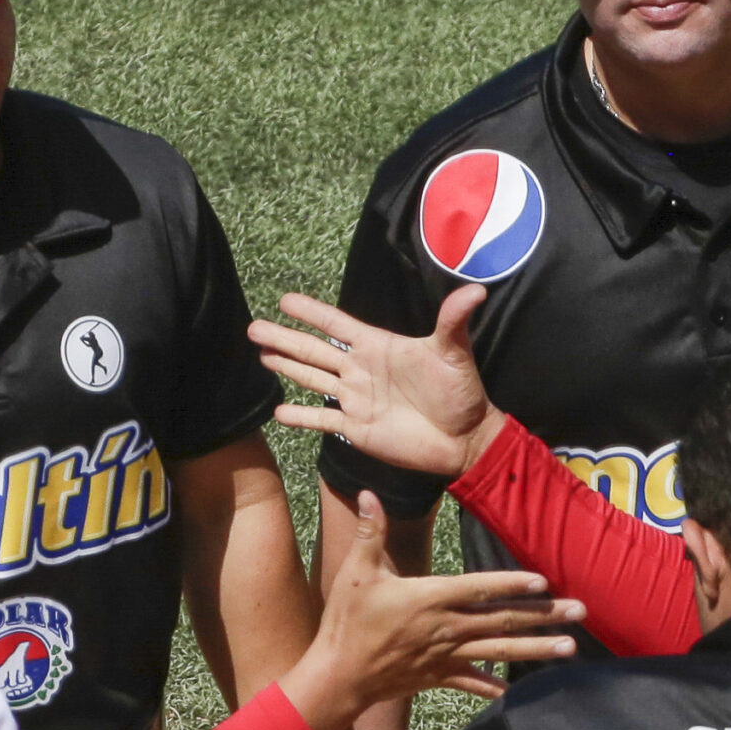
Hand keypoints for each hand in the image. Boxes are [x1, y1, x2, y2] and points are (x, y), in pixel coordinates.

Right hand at [251, 287, 503, 478]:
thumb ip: (454, 321)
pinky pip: (322, 420)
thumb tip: (477, 289)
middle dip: (285, 338)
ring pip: (312, 379)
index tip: (285, 300)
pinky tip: (278, 412)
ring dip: (287, 367)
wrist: (465, 440)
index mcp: (379, 346)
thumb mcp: (455, 353)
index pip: (337, 324)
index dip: (312, 313)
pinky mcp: (357, 429)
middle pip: (314, 350)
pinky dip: (301, 418)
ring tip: (261, 355)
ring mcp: (356, 400)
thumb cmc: (462, 393)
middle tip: (253, 327)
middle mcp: (361, 370)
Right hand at [278, 493, 581, 729]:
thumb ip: (370, 532)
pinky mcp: (436, 676)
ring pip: (499, 651)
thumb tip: (368, 494)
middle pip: (503, 620)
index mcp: (430, 598)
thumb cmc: (346, 622)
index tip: (544, 581)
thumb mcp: (356, 572)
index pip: (479, 588)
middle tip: (581, 612)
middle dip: (544, 615)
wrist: (338, 675)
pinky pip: (471, 682)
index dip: (512, 584)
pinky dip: (492, 686)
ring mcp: (444, 655)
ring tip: (569, 648)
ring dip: (536, 649)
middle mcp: (445, 628)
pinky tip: (515, 690)